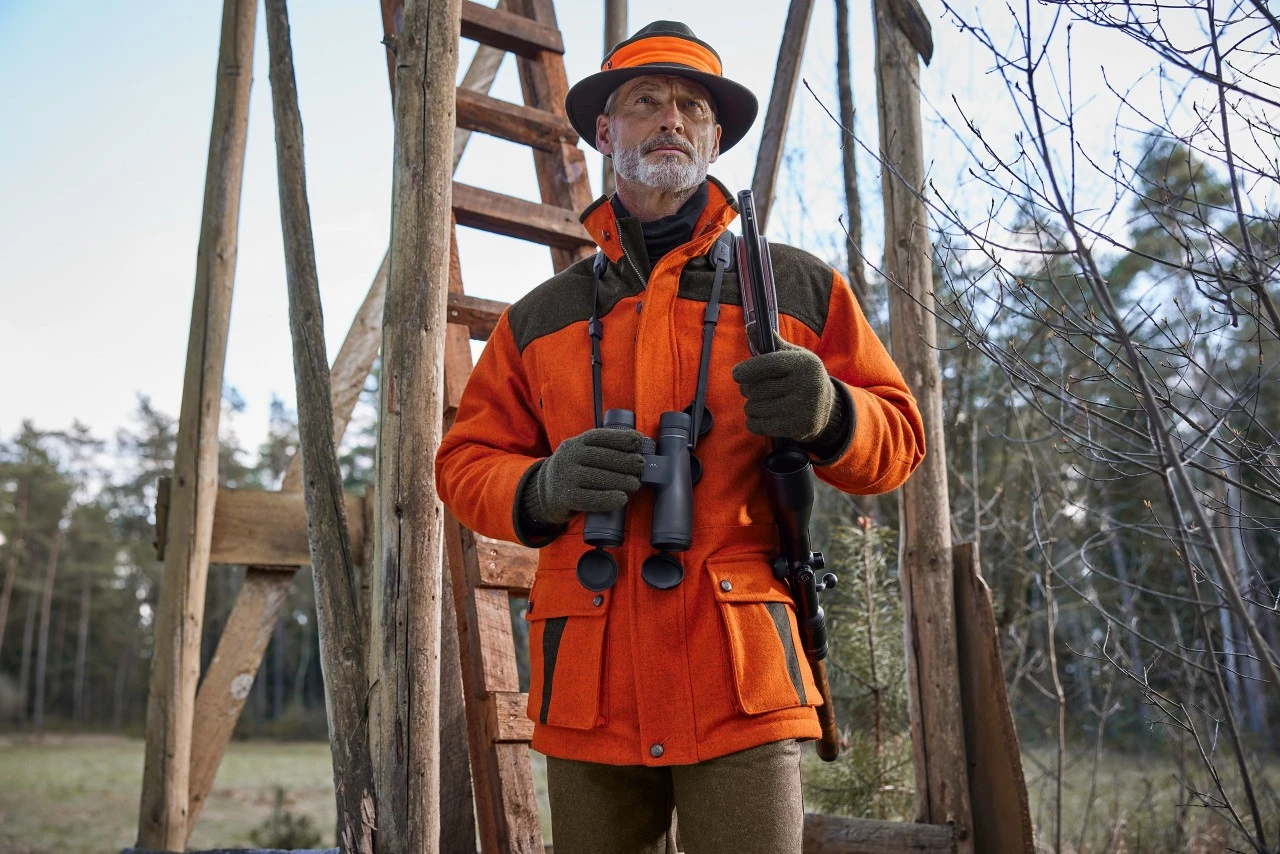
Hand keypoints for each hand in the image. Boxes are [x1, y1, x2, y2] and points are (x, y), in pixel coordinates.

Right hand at [522, 427, 645, 524]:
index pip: (600, 437)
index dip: (620, 437)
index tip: (638, 441)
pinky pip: (589, 499)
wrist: (544, 492)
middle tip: (640, 466)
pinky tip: (622, 499)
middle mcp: (569, 457)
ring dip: (620, 481)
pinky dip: (608, 499)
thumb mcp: (582, 454)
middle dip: (625, 461)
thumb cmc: (574, 471)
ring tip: (635, 484)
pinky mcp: (563, 497)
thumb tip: (638, 449)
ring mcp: (564, 477)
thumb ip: (603, 450)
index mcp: (576, 443)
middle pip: (601, 457)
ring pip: (597, 478)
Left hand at [732, 333, 835, 441]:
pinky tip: (764, 417)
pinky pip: (758, 426)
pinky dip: (754, 422)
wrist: (827, 407)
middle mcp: (807, 385)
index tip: (736, 374)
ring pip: (753, 408)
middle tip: (754, 390)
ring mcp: (803, 408)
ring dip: (751, 407)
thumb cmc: (801, 376)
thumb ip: (770, 343)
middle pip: (754, 389)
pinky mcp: (798, 428)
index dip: (746, 370)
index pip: (766, 365)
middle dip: (747, 390)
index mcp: (804, 363)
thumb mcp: (792, 356)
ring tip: (763, 403)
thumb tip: (751, 326)